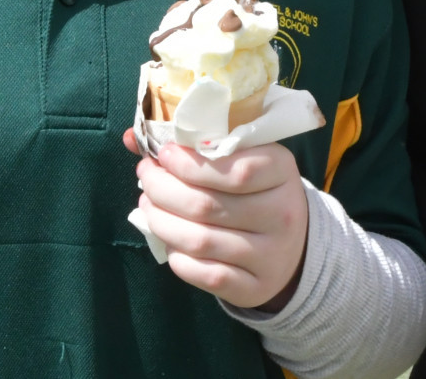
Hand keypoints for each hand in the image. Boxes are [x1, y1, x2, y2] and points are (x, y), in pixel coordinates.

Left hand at [131, 135, 308, 308]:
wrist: (294, 246)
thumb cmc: (257, 190)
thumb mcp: (241, 158)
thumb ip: (194, 146)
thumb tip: (132, 137)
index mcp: (282, 171)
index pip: (235, 170)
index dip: (190, 164)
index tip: (163, 155)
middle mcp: (282, 214)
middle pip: (207, 205)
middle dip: (163, 190)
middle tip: (146, 178)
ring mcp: (271, 256)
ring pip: (200, 241)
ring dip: (162, 222)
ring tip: (149, 206)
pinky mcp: (255, 288)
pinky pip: (205, 274)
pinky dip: (178, 257)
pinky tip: (170, 241)